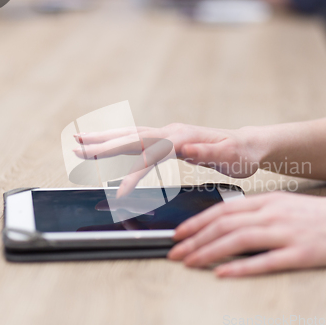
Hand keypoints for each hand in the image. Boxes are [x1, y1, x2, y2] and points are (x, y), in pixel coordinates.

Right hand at [73, 124, 261, 196]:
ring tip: (81, 141)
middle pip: (131, 137)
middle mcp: (172, 132)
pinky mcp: (169, 139)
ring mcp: (169, 133)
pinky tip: (108, 145)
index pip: (149, 155)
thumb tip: (187, 148)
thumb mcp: (231, 156)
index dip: (132, 174)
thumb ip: (209, 153)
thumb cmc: (241, 153)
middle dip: (103, 144)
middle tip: (77, 147)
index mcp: (182, 137)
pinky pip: (138, 139)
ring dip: (105, 138)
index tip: (118, 193)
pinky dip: (119, 141)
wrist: (248, 144)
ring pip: (130, 134)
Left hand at [168, 192, 325, 276]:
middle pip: (225, 225)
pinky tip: (223, 274)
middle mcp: (273, 214)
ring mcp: (287, 233)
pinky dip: (241, 268)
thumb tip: (232, 224)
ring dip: (208, 252)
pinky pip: (265, 261)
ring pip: (238, 240)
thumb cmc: (325, 217)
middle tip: (174, 252)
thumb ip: (260, 213)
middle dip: (195, 239)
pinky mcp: (301, 254)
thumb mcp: (289, 206)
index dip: (197, 222)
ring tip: (189, 262)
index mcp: (269, 201)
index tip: (179, 233)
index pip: (224, 210)